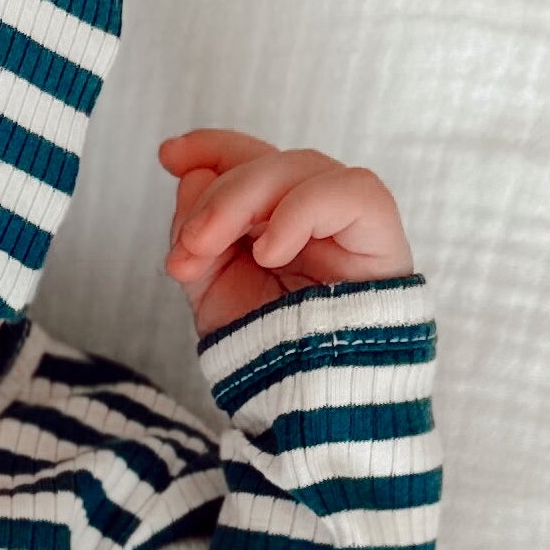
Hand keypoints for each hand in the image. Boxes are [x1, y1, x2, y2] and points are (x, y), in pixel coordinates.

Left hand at [158, 129, 411, 339]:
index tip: (169, 156)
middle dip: (217, 196)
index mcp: (276, 217)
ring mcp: (348, 219)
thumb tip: (191, 176)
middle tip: (188, 243)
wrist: (311, 402)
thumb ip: (197, 234)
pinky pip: (349, 191)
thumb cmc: (268, 349)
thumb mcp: (211, 289)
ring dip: (243, 200)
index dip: (211, 147)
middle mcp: (314, 210)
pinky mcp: (380, 233)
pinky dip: (298, 212)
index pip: (249, 158)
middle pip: (267, 161)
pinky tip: (269, 250)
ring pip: (300, 167)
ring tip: (211, 249)